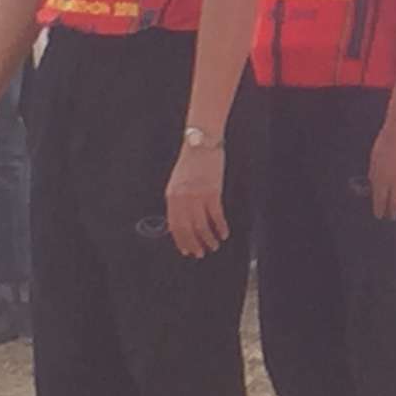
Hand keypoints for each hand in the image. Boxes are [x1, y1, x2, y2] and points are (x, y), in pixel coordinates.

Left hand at [165, 138, 228, 257]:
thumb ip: (178, 200)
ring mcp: (197, 195)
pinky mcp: (213, 191)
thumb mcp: (177, 182)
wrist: (202, 143)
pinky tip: (224, 233)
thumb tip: (182, 221)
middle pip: (187, 228)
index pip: (174, 225)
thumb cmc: (191, 162)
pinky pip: (216, 215)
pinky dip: (221, 227)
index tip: (187, 250)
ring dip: (208, 238)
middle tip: (201, 253)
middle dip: (194, 244)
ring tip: (214, 245)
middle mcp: (182, 198)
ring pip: (202, 225)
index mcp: (171, 196)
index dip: (181, 240)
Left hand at [368, 106, 395, 218]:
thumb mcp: (374, 159)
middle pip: (395, 204)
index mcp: (381, 178)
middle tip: (391, 217)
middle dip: (392, 213)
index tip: (379, 215)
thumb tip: (375, 187)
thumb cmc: (387, 140)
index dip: (379, 210)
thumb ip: (375, 175)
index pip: (380, 201)